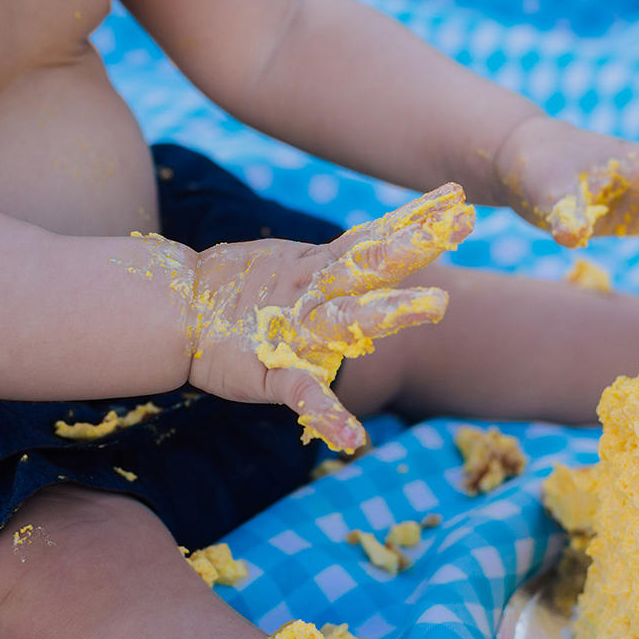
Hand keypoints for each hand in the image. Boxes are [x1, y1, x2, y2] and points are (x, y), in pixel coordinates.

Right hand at [183, 184, 473, 452]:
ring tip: (440, 305)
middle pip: (373, 264)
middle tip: (466, 222)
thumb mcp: (287, 269)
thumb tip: (373, 246)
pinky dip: (327, 415)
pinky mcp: (270, 372)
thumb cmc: (235, 295)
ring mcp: (294, 329)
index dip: (416, 218)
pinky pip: (303, 394)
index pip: (376, 238)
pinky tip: (354, 439)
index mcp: (320, 270)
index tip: (460, 199)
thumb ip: (330, 258)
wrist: (172, 314)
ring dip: (391, 311)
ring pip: (348, 315)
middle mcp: (314, 292)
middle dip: (417, 245)